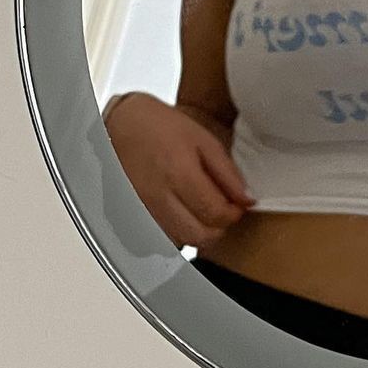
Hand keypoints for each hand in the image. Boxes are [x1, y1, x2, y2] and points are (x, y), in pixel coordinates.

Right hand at [105, 93, 255, 248]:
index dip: (233, 214)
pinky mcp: (128, 217)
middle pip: (198, 236)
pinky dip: (170, 236)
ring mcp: (139, 209)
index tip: (236, 205)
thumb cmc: (161, 127)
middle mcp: (156, 196)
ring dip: (194, 232)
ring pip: (178, 242)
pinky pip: (155, 242)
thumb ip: (228, 173)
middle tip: (219, 210)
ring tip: (197, 210)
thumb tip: (247, 200)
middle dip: (217, 227)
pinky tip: (175, 217)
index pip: (216, 214)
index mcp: (178, 173)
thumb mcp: (203, 140)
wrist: (120, 124)